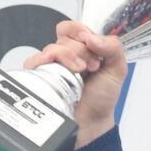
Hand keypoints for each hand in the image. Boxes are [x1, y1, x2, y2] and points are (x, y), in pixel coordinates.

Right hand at [23, 20, 127, 147]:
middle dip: (81, 51)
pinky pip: (34, 62)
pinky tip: (59, 75)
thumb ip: (112, 47)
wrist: (91, 122)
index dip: (82, 33)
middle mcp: (66, 54)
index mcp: (83, 47)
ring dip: (67, 59)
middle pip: (64, 37)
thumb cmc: (102, 98)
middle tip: (90, 68)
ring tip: (79, 75)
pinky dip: (45, 64)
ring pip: (51, 48)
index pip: (74, 27)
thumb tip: (92, 36)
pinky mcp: (39, 76)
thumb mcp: (117, 69)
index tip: (93, 47)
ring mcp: (52, 65)